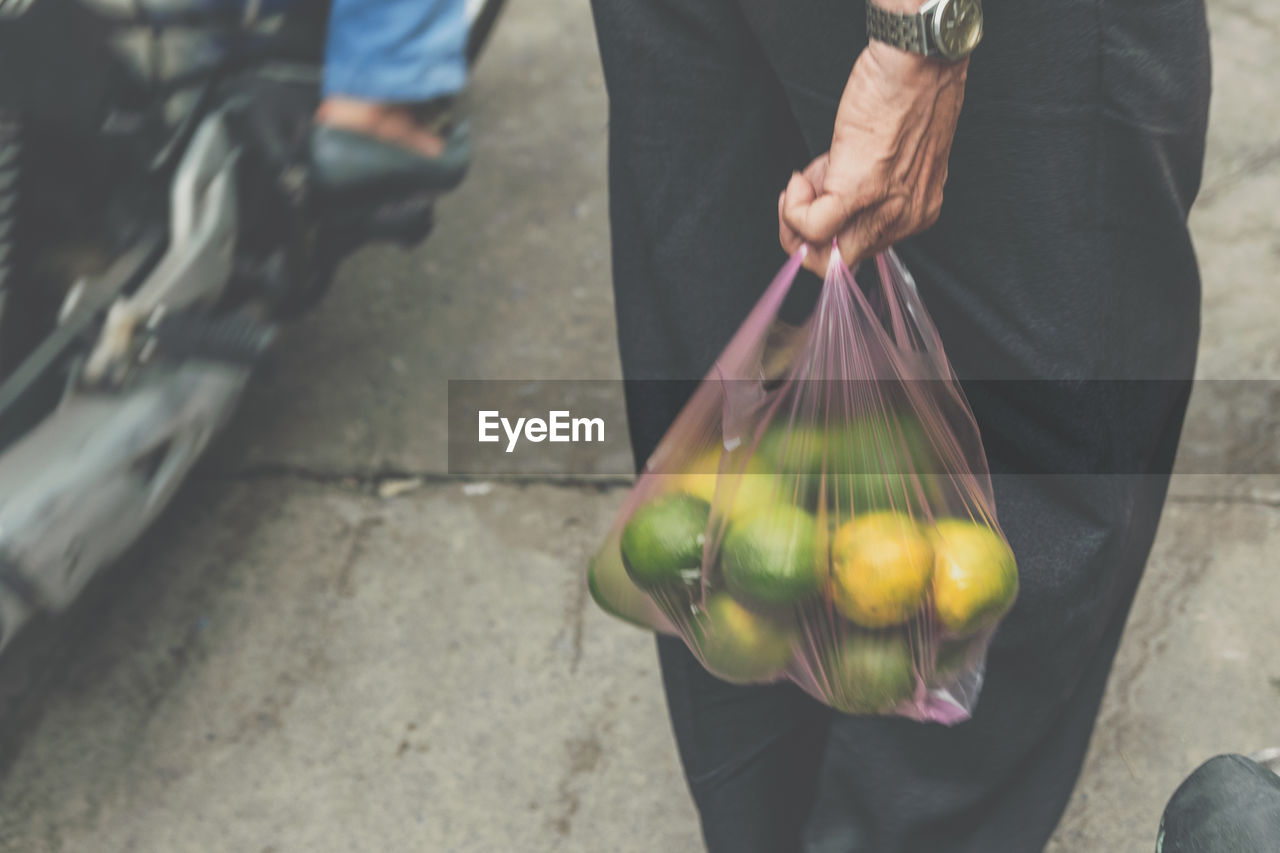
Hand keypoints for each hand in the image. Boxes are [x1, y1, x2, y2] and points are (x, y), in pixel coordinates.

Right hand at [779, 42, 967, 274]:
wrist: (918, 62)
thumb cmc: (908, 91)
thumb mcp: (892, 153)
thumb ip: (864, 185)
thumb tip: (821, 196)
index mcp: (917, 210)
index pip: (862, 247)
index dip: (829, 227)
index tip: (817, 196)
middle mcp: (906, 218)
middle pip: (841, 262)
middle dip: (804, 237)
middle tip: (796, 201)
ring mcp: (884, 209)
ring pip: (824, 254)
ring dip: (796, 223)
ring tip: (802, 183)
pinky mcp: (858, 190)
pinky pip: (812, 227)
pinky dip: (793, 209)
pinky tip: (798, 181)